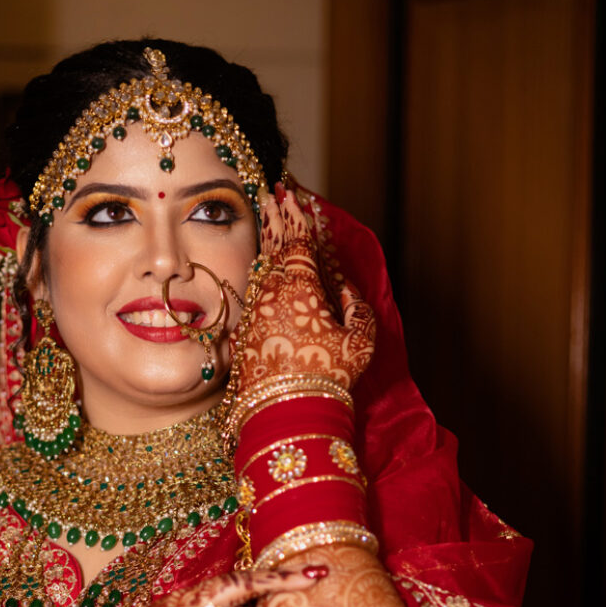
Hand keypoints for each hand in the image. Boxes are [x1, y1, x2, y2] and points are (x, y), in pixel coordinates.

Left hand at [234, 183, 374, 391]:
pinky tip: (261, 272)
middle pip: (272, 247)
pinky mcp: (245, 334)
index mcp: (301, 286)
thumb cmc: (330, 375)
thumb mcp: (360, 339)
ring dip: (265, 246)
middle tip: (270, 195)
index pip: (297, 240)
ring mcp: (255, 313)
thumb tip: (346, 290)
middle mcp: (272, 293)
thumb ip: (358, 307)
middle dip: (273, 219)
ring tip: (266, 224)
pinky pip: (254, 295)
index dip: (295, 215)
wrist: (287, 414)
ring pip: (261, 270)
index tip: (289, 193)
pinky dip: (260, 277)